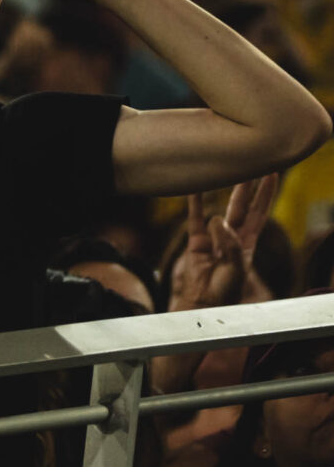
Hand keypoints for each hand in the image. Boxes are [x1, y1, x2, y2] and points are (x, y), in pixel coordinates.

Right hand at [170, 175, 280, 311]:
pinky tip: (195, 188)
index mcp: (249, 242)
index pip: (260, 211)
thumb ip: (229, 243)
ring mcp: (214, 238)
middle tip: (252, 163)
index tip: (272, 172)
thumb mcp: (236, 266)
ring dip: (224, 190)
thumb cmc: (226, 290)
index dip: (266, 193)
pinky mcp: (196, 242)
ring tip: (226, 169)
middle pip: (242, 205)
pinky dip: (195, 204)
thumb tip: (216, 219)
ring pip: (221, 208)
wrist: (205, 303)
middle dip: (248, 185)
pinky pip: (195, 219)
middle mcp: (233, 236)